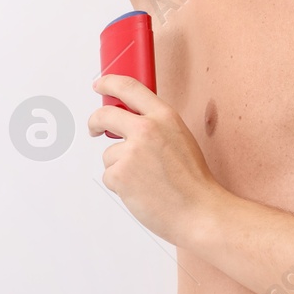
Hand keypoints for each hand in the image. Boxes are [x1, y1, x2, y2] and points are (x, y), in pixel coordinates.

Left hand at [88, 75, 223, 246]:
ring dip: (120, 167)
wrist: (198, 211)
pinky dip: (120, 185)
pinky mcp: (120, 174)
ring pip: (109, 154)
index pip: (130, 87)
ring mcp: (131, 152)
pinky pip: (109, 176)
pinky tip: (142, 191)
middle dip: (95, 122)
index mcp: (165, 116)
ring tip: (146, 180)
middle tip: (94, 129)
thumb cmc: (193, 181)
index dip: (110, 83)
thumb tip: (129, 122)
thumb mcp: (180, 139)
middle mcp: (146, 129)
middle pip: (105, 115)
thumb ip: (156, 126)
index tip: (100, 84)